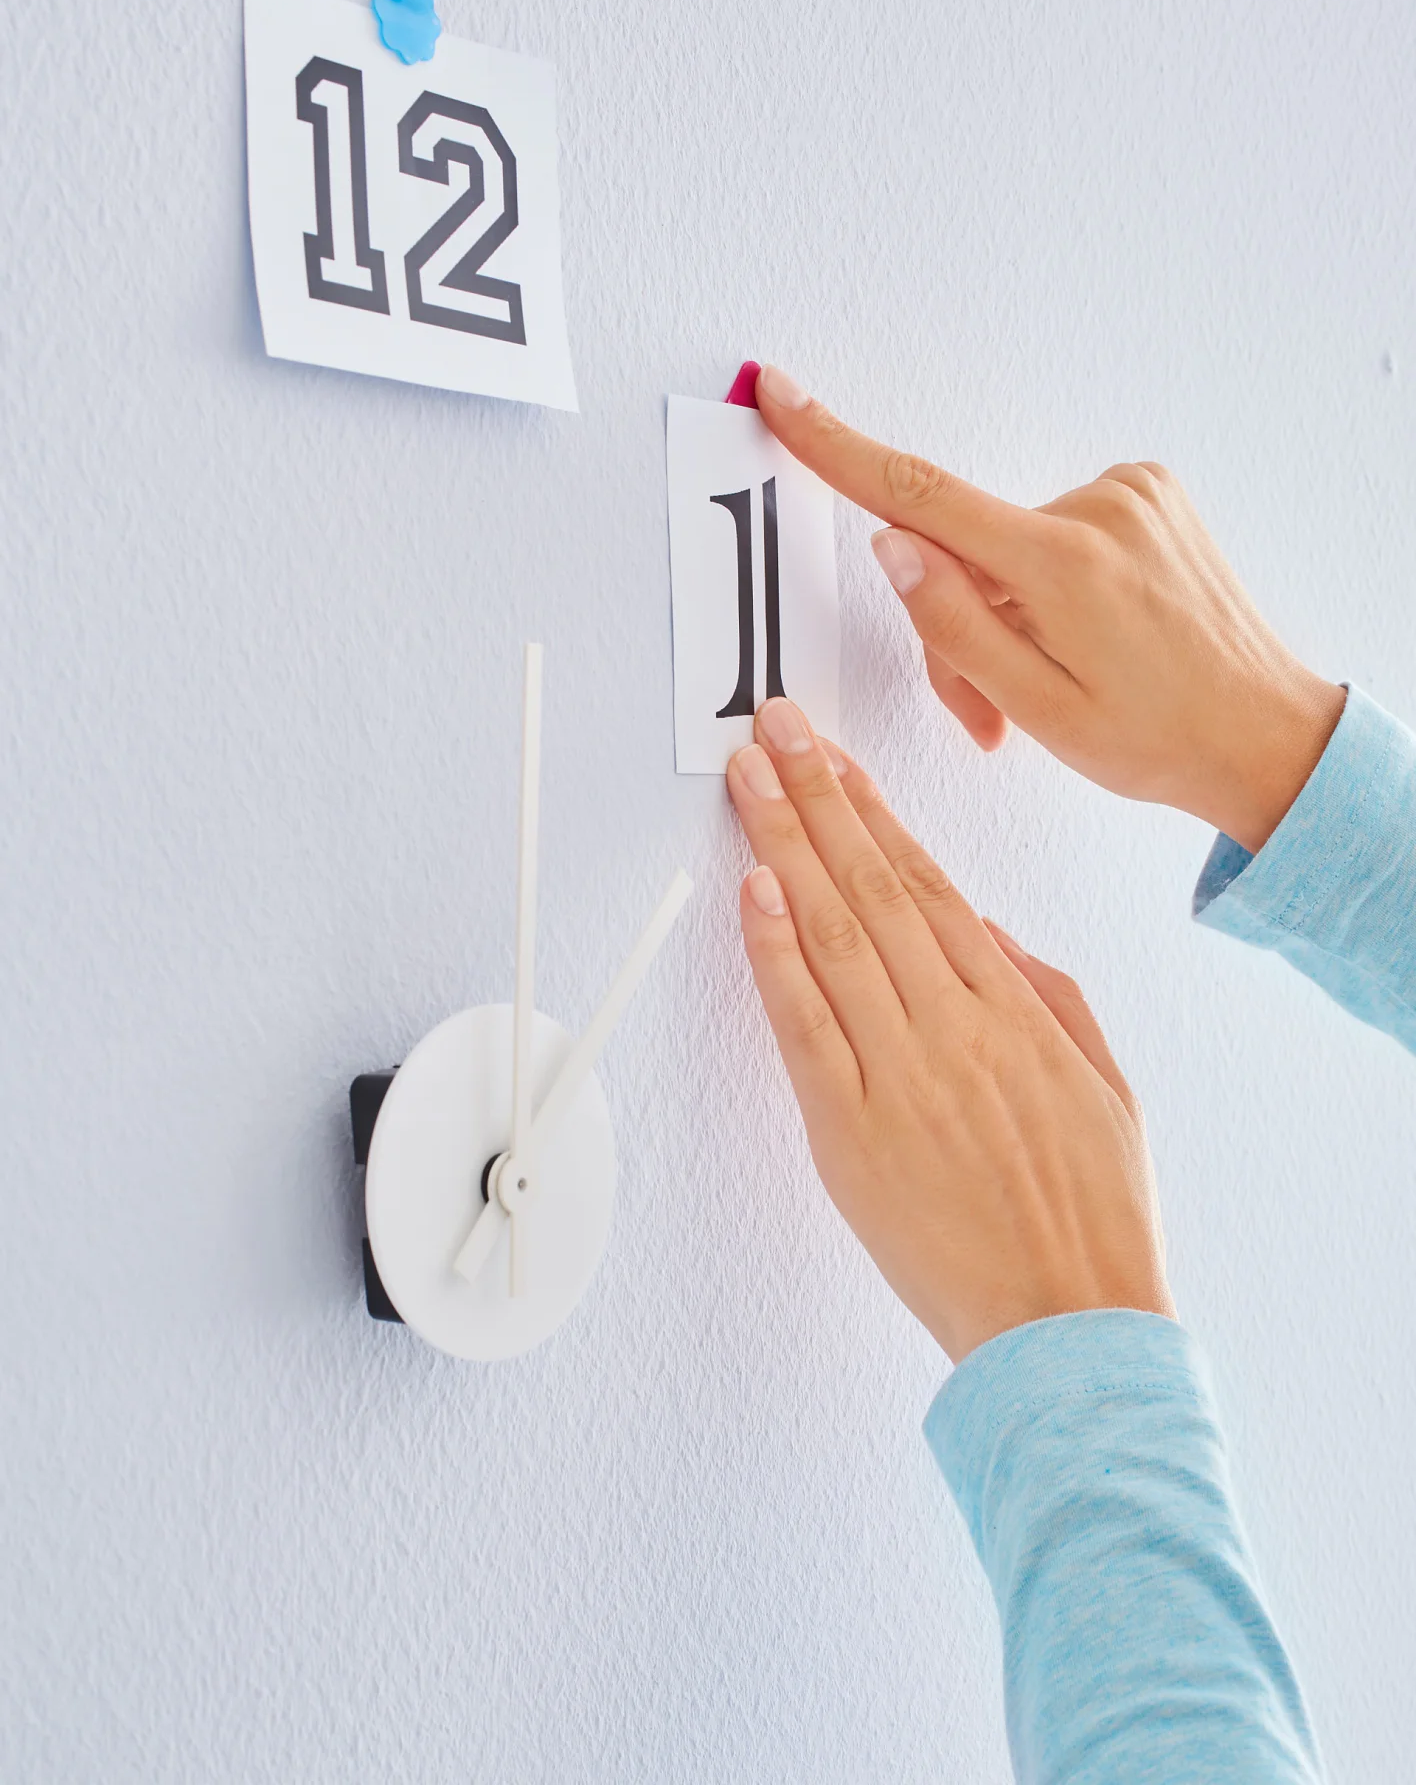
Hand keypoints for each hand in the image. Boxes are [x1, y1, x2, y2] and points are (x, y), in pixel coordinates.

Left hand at [727, 697, 1172, 1362]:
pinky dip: (774, 953)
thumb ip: (1051, 1000)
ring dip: (787, 845)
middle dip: (820, 797)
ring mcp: (901, 1075)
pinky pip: (804, 1025)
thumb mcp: (1107, 1089)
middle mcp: (955, 1027)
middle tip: (777, 731)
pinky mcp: (850, 1133)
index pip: (932, 885)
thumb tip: (991, 934)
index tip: (841, 760)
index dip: (878, 814)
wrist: (1071, 1328)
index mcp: (1016, 1013)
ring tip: (753, 780)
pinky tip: (753, 890)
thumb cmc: (1094, 1218)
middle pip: (874, 886)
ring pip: (834, 934)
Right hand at [755, 365, 1344, 852]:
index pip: (920, 496)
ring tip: (1052, 680)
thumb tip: (894, 547)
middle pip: (963, 551)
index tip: (783, 395)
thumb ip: (956, 626)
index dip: (836, 446)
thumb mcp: (1039, 710)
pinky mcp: (1147, 492)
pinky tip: (1087, 635)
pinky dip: (1050, 585)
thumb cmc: (1161, 738)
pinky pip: (1057, 531)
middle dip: (959, 626)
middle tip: (992, 710)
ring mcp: (1131, 493)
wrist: (1267, 735)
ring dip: (1008, 613)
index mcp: (1064, 566)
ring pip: (1009, 548)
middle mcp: (1100, 509)